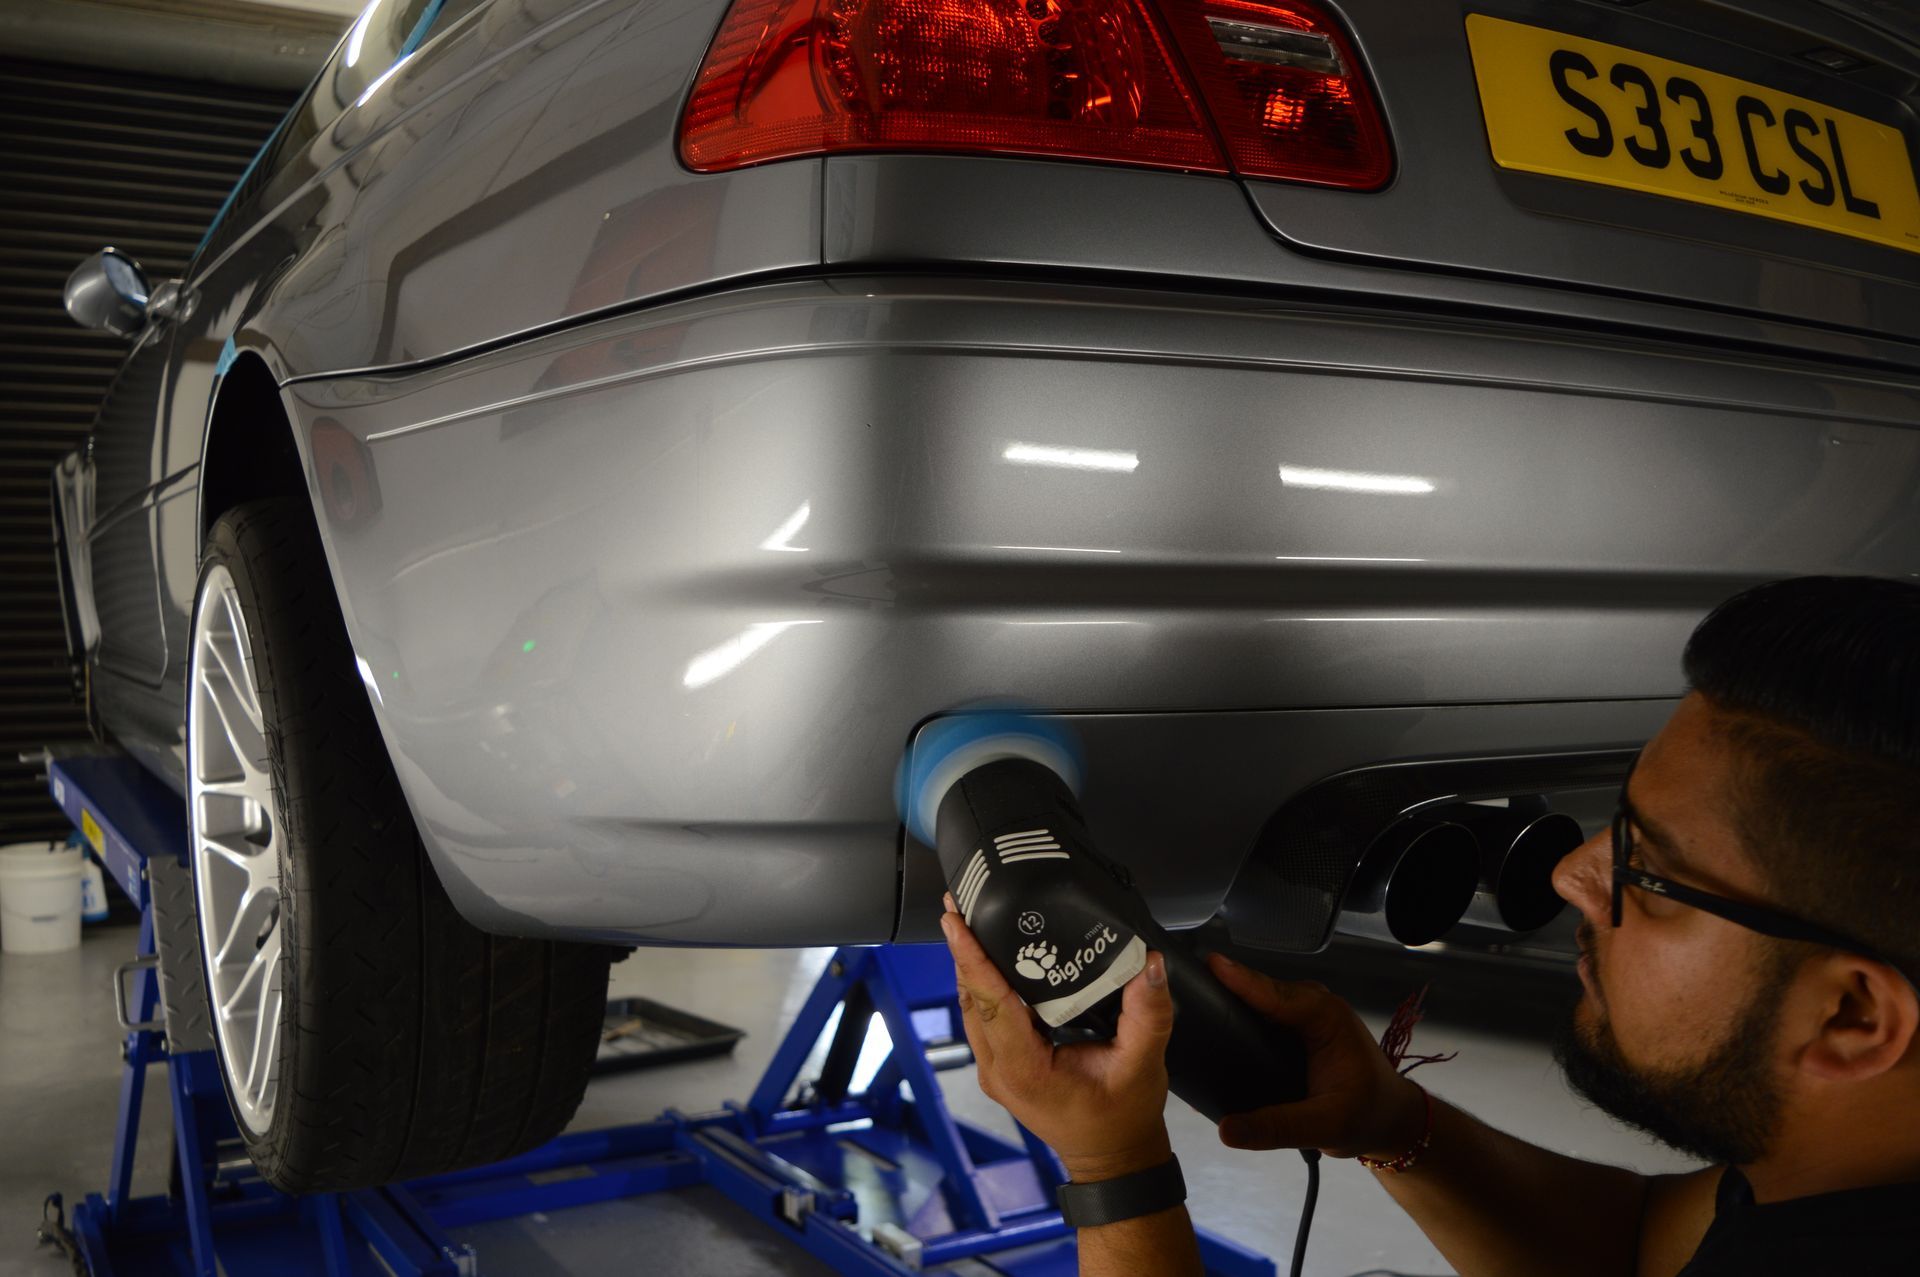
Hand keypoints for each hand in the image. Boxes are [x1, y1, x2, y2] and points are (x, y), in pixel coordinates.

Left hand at [941, 893, 1176, 1180]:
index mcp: (1024, 1069)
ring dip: (968, 962)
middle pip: (972, 998)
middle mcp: (998, 1069)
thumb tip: (1149, 964)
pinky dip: (981, 981)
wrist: (1113, 1156)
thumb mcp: (1143, 1065)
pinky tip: (986, 953)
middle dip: (963, 948)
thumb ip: (1148, 1015)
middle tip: (959, 901)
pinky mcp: (1000, 1063)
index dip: (971, 958)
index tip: (955, 921)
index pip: (990, 1003)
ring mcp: (994, 1069)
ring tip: (966, 916)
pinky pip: (982, 1015)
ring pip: (971, 1006)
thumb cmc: (1124, 1116)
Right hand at [1203, 953, 1425, 1160]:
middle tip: (1182, 988)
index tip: (1208, 965)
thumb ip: (1277, 1128)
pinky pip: (1261, 1012)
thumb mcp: (1326, 1126)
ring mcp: (1303, 1014)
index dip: (1240, 979)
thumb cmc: (1369, 1116)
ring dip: (1228, 999)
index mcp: (1326, 1018)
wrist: (1391, 1119)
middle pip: (1259, 989)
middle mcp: (1314, 1006)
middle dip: (1224, 986)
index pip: (1275, 994)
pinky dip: (1238, 1014)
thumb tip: (1226, 1130)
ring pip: (1258, 999)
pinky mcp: (1294, 1026)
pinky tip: (1212, 1023)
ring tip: (1188, 1001)